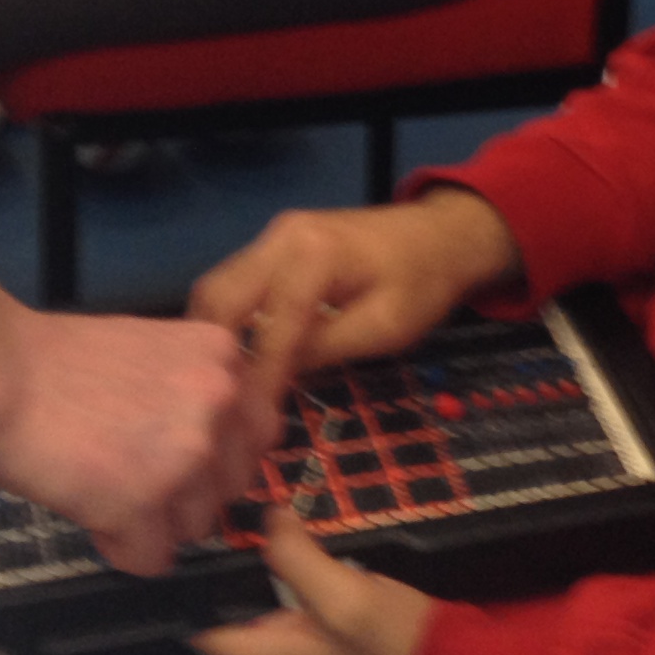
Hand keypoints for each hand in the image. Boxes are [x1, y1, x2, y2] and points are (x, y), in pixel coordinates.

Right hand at [0, 308, 275, 576]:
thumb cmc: (54, 362)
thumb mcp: (152, 353)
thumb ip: (193, 392)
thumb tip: (212, 451)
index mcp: (222, 357)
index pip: (258, 434)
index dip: (217, 455)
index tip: (182, 458)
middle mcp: (219, 402)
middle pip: (232, 487)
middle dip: (187, 493)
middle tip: (135, 478)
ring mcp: (186, 454)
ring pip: (194, 527)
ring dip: (153, 522)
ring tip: (103, 490)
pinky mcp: (144, 503)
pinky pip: (151, 558)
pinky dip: (121, 548)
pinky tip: (91, 514)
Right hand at [191, 191, 521, 421]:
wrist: (441, 233)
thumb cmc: (423, 283)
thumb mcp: (385, 328)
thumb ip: (326, 349)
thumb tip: (273, 380)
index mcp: (315, 254)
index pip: (272, 325)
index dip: (259, 377)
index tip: (247, 422)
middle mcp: (282, 235)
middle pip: (221, 295)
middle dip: (213, 351)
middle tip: (215, 403)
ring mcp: (274, 234)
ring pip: (219, 286)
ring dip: (214, 335)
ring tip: (219, 386)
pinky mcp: (275, 244)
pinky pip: (236, 281)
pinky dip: (228, 320)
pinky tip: (233, 358)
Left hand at [192, 514, 434, 654]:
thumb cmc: (392, 644)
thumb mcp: (343, 596)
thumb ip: (294, 556)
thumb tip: (268, 515)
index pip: (192, 614)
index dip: (189, 569)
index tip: (195, 520)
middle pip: (220, 600)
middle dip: (226, 553)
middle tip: (228, 498)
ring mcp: (289, 651)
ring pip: (253, 594)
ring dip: (258, 557)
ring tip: (255, 505)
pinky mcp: (314, 638)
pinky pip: (283, 597)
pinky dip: (285, 568)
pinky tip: (291, 533)